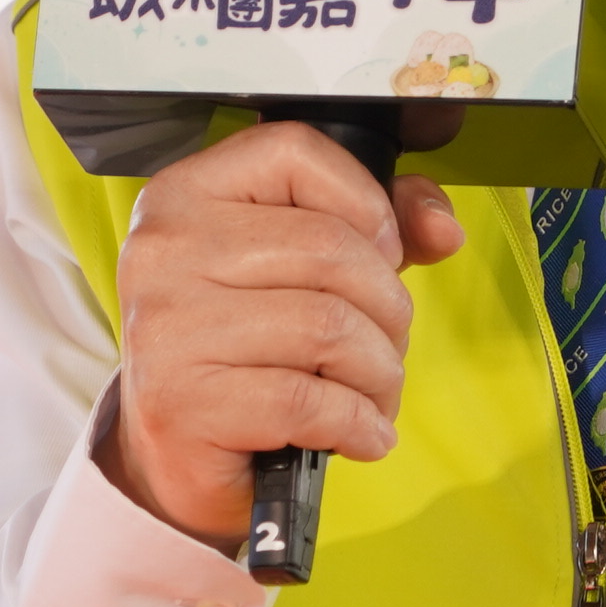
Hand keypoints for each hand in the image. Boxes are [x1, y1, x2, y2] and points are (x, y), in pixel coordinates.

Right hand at [95, 121, 467, 551]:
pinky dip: (358, 423)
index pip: (294, 152)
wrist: (173, 454)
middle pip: (329, 248)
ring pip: (329, 328)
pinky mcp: (182, 403)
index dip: (365, 200)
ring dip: (380, 373)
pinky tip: (360, 433)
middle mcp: (164, 251)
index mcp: (185, 195)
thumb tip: (442, 227)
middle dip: (388, 308)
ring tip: (374, 395)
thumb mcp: (300, 270)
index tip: (383, 251)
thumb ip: (377, 227)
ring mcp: (167, 327)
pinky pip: (310, 401)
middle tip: (386, 345)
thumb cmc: (239, 350)